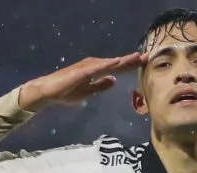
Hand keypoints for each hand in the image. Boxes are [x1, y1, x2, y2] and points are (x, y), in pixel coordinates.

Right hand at [18, 53, 143, 111]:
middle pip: (116, 63)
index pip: (116, 68)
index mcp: (96, 71)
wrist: (48, 91)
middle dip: (131, 60)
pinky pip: (97, 68)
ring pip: (109, 63)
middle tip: (147, 56)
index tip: (144, 62)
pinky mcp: (81, 72)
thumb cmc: (66, 92)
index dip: (130, 65)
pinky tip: (117, 64)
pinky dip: (107, 65)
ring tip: (137, 58)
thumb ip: (100, 86)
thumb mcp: (88, 92)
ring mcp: (87, 67)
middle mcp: (94, 66)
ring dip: (123, 60)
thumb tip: (114, 80)